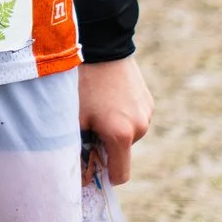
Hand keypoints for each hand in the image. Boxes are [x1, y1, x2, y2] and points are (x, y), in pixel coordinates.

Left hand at [79, 57, 152, 183]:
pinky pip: (133, 118)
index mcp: (121, 135)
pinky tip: (108, 96)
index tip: (93, 168)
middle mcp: (140, 127)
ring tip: (97, 106)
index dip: (105, 175)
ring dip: (114, 129)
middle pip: (122, 153)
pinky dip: (121, 115)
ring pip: (128, 135)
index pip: (120, 175)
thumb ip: (78, 148)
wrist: (101, 46)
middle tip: (87, 125)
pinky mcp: (148, 100)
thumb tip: (80, 172)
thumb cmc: (82, 84)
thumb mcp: (73, 119)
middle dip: (105, 146)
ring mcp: (147, 113)